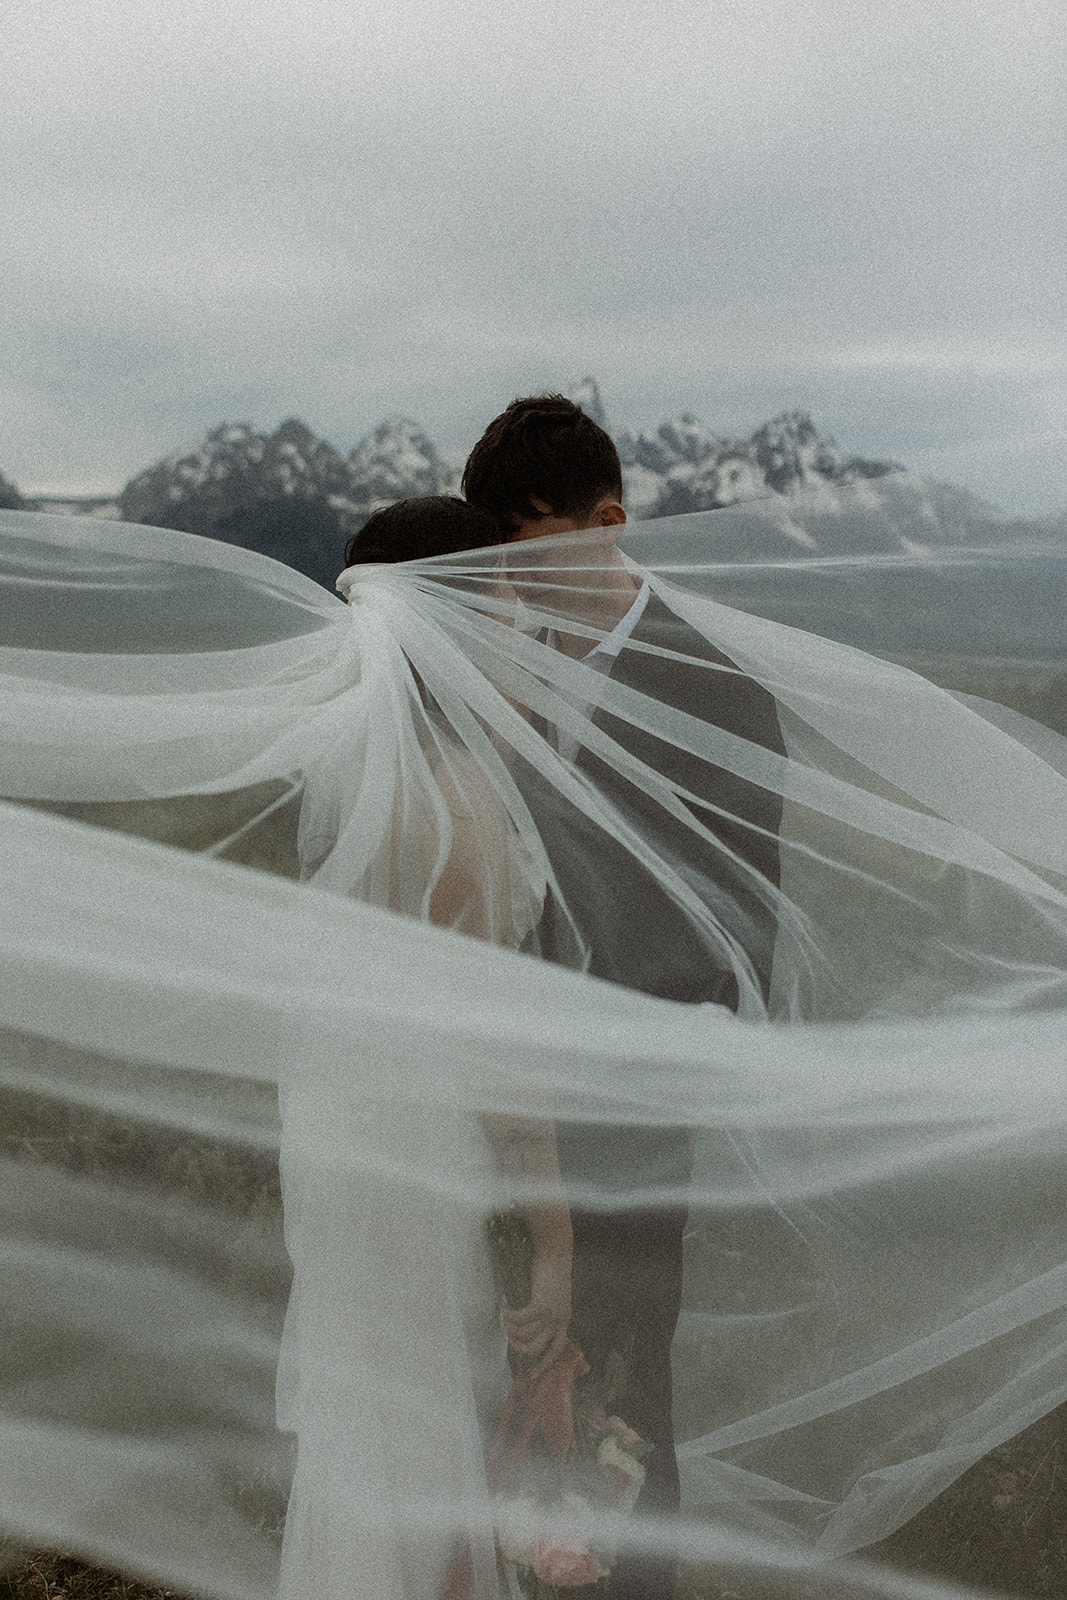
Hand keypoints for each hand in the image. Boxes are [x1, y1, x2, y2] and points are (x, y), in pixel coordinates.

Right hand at [501, 1244, 571, 1377]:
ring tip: (504, 1318)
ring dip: (511, 1328)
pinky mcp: (542, 1303)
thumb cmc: (550, 1272)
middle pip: (536, 1348)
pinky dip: (510, 1315)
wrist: (555, 1253)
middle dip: (518, 1346)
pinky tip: (504, 1307)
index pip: (556, 1351)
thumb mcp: (552, 1296)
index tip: (532, 1376)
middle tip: (508, 1336)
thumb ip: (544, 1313)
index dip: (544, 1365)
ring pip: (526, 1334)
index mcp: (564, 1320)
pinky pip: (521, 1318)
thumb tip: (526, 1328)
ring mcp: (552, 1313)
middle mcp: (560, 1319)